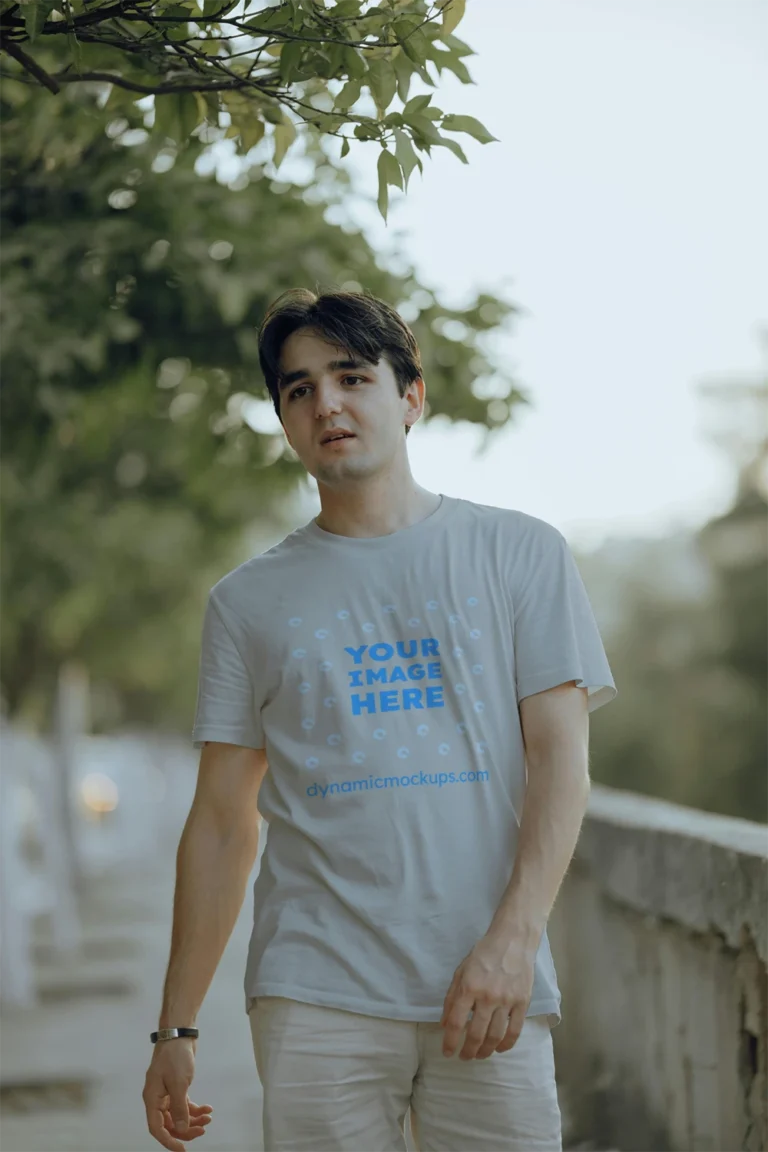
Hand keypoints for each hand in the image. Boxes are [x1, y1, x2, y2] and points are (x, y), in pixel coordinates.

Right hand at [143, 1038, 212, 1150]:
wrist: (180, 1034)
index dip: (168, 1141)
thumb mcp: (178, 1084)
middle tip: (203, 1130)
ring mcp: (166, 1093)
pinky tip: (208, 1108)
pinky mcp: (176, 1087)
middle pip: (169, 1123)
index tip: (182, 1149)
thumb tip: (181, 1129)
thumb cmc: (175, 1057)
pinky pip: (184, 1104)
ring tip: (208, 1117)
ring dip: (193, 1118)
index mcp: (152, 1099)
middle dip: (186, 1129)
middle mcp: (157, 1099)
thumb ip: (179, 1108)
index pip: (156, 1128)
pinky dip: (195, 1108)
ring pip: (178, 1115)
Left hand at [440, 933, 535, 1059]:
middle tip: (464, 1057)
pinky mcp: (522, 1002)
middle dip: (468, 1051)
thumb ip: (451, 998)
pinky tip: (499, 1049)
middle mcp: (487, 996)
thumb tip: (444, 1024)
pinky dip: (506, 1045)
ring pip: (495, 1036)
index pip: (456, 1022)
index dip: (450, 1041)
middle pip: (476, 1034)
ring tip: (479, 1055)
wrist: (513, 941)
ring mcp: (507, 1000)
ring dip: (485, 1051)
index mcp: (469, 987)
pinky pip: (514, 1030)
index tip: (447, 1052)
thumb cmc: (483, 954)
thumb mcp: (461, 971)